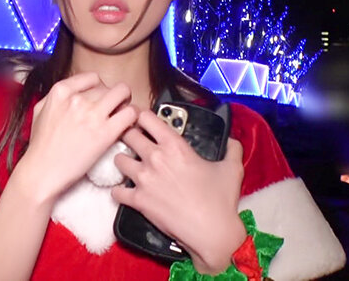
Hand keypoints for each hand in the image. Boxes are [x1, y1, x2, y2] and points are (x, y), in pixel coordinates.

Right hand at [17, 73, 137, 203]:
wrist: (42, 172)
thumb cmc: (39, 146)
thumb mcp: (39, 111)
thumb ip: (55, 97)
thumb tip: (72, 92)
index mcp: (60, 91)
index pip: (92, 78)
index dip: (100, 88)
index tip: (101, 99)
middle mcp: (78, 99)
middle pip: (108, 87)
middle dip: (113, 97)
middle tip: (113, 110)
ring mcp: (92, 114)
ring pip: (123, 93)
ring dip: (126, 103)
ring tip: (123, 115)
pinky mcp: (106, 132)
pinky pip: (131, 113)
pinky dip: (133, 117)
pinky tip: (127, 126)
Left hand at [112, 110, 245, 273]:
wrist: (212, 232)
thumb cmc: (221, 200)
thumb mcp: (232, 168)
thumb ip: (231, 148)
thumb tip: (232, 140)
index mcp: (175, 146)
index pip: (147, 118)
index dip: (143, 116)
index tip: (143, 120)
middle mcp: (155, 158)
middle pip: (128, 134)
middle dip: (129, 135)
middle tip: (133, 140)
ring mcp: (144, 179)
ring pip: (118, 159)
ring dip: (123, 161)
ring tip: (130, 165)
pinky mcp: (138, 200)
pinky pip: (116, 191)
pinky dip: (119, 191)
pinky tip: (126, 192)